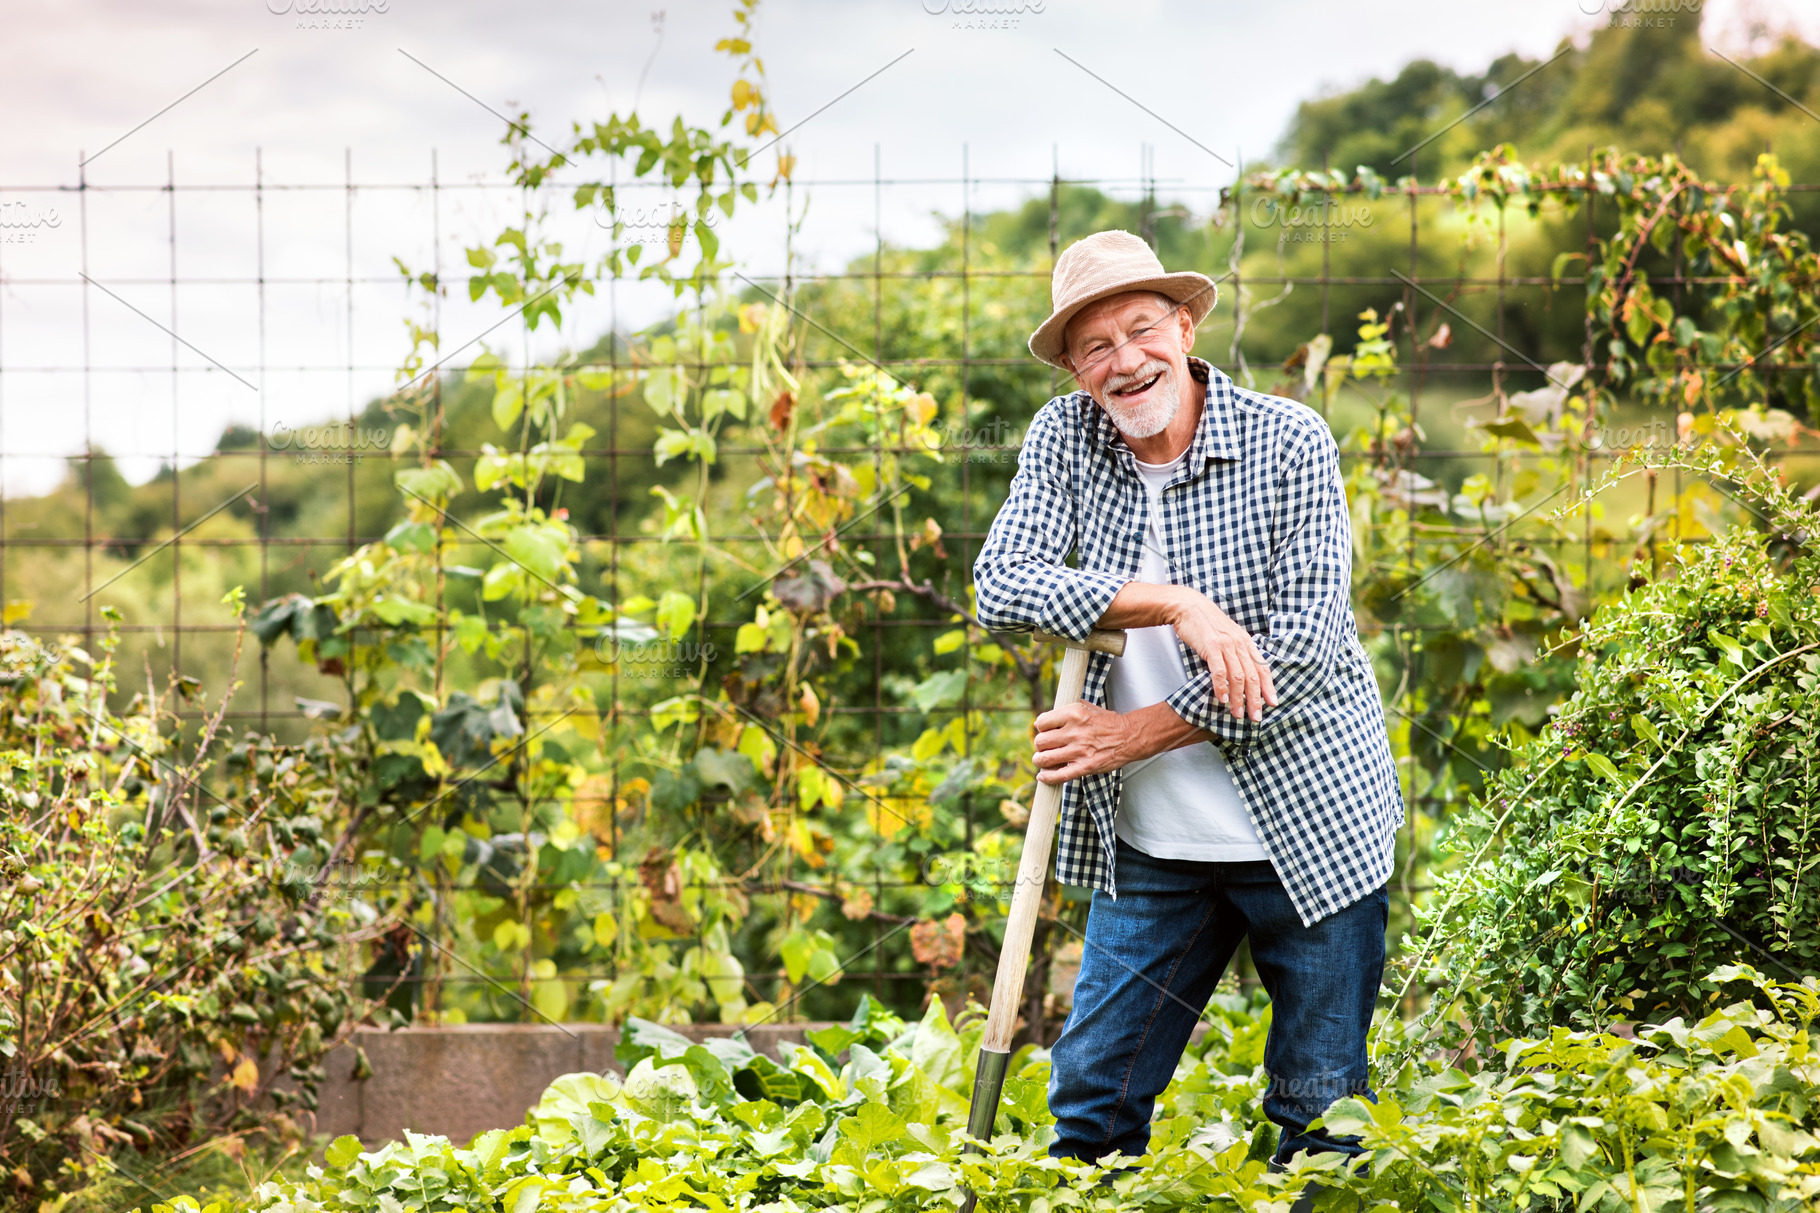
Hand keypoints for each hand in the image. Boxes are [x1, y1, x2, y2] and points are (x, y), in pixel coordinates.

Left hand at [1032, 701, 1135, 783]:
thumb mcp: (1088, 707)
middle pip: (1040, 741)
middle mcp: (1075, 732)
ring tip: (1042, 760)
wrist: (1129, 737)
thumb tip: (1043, 720)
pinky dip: (1047, 777)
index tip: (1044, 731)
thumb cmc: (1108, 723)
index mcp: (1074, 713)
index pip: (1042, 722)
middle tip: (1045, 747)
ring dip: (1040, 761)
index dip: (1041, 728)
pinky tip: (1043, 776)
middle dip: (1040, 745)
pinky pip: (1059, 775)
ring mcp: (1080, 750)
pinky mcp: (1086, 767)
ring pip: (1045, 758)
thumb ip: (1067, 710)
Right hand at [1166, 589, 1277, 721]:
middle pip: (1253, 676)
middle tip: (1256, 717)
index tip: (1272, 703)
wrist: (1189, 606)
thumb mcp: (1227, 636)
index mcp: (1246, 642)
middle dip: (1255, 699)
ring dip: (1239, 698)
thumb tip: (1242, 672)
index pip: (1262, 668)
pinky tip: (1222, 699)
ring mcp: (1226, 645)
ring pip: (1238, 676)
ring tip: (1237, 714)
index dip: (1269, 687)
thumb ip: (1236, 652)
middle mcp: (1239, 644)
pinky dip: (1221, 687)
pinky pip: (1219, 671)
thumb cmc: (1206, 624)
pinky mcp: (1211, 646)